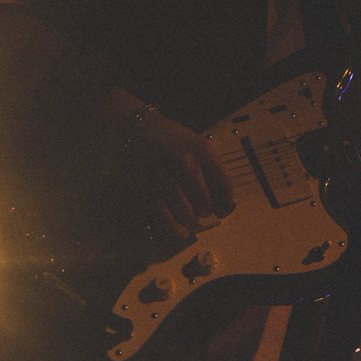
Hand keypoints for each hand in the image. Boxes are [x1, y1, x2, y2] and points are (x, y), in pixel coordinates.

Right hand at [103, 92, 234, 236]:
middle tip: (202, 210)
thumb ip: (211, 169)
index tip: (223, 209)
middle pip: (206, 202)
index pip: (225, 183)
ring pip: (188, 214)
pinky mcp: (146, 190)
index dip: (226, 201)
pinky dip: (176, 229)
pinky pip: (166, 218)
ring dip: (191, 220)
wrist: (134, 130)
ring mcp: (164, 177)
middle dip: (206, 211)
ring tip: (190, 218)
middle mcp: (185, 163)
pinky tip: (181, 231)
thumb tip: (226, 203)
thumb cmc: (170, 141)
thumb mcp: (196, 145)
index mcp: (202, 150)